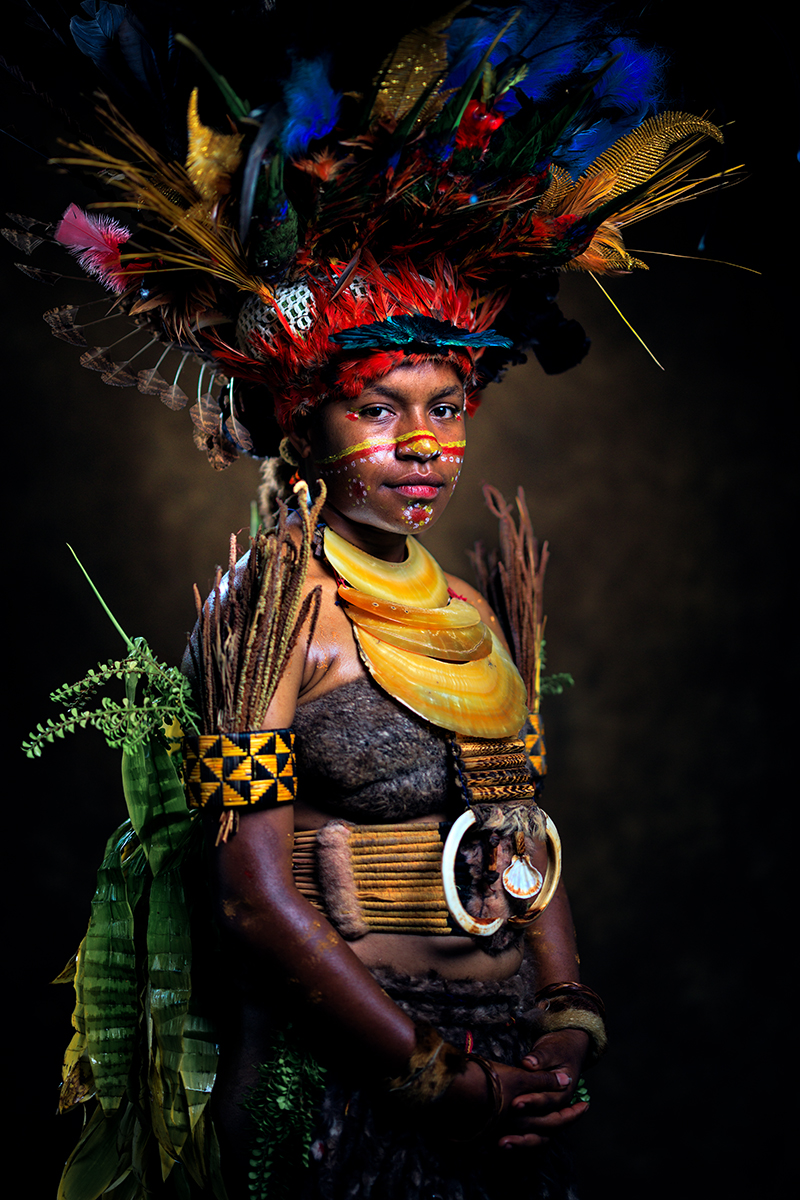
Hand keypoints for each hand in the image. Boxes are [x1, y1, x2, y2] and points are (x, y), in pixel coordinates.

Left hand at [497, 1029, 589, 1148]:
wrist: (565, 1051)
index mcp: (565, 1092)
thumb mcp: (551, 1049)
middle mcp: (558, 1108)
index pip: (548, 1101)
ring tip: (501, 1143)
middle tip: (501, 1126)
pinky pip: (529, 1136)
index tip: (515, 1102)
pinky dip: (517, 1142)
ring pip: (538, 1137)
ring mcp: (547, 1116)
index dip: (532, 1102)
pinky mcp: (536, 1118)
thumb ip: (540, 1058)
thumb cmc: (558, 1049)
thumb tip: (528, 1064)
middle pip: (544, 1123)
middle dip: (523, 1123)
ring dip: (521, 1141)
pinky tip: (500, 1144)